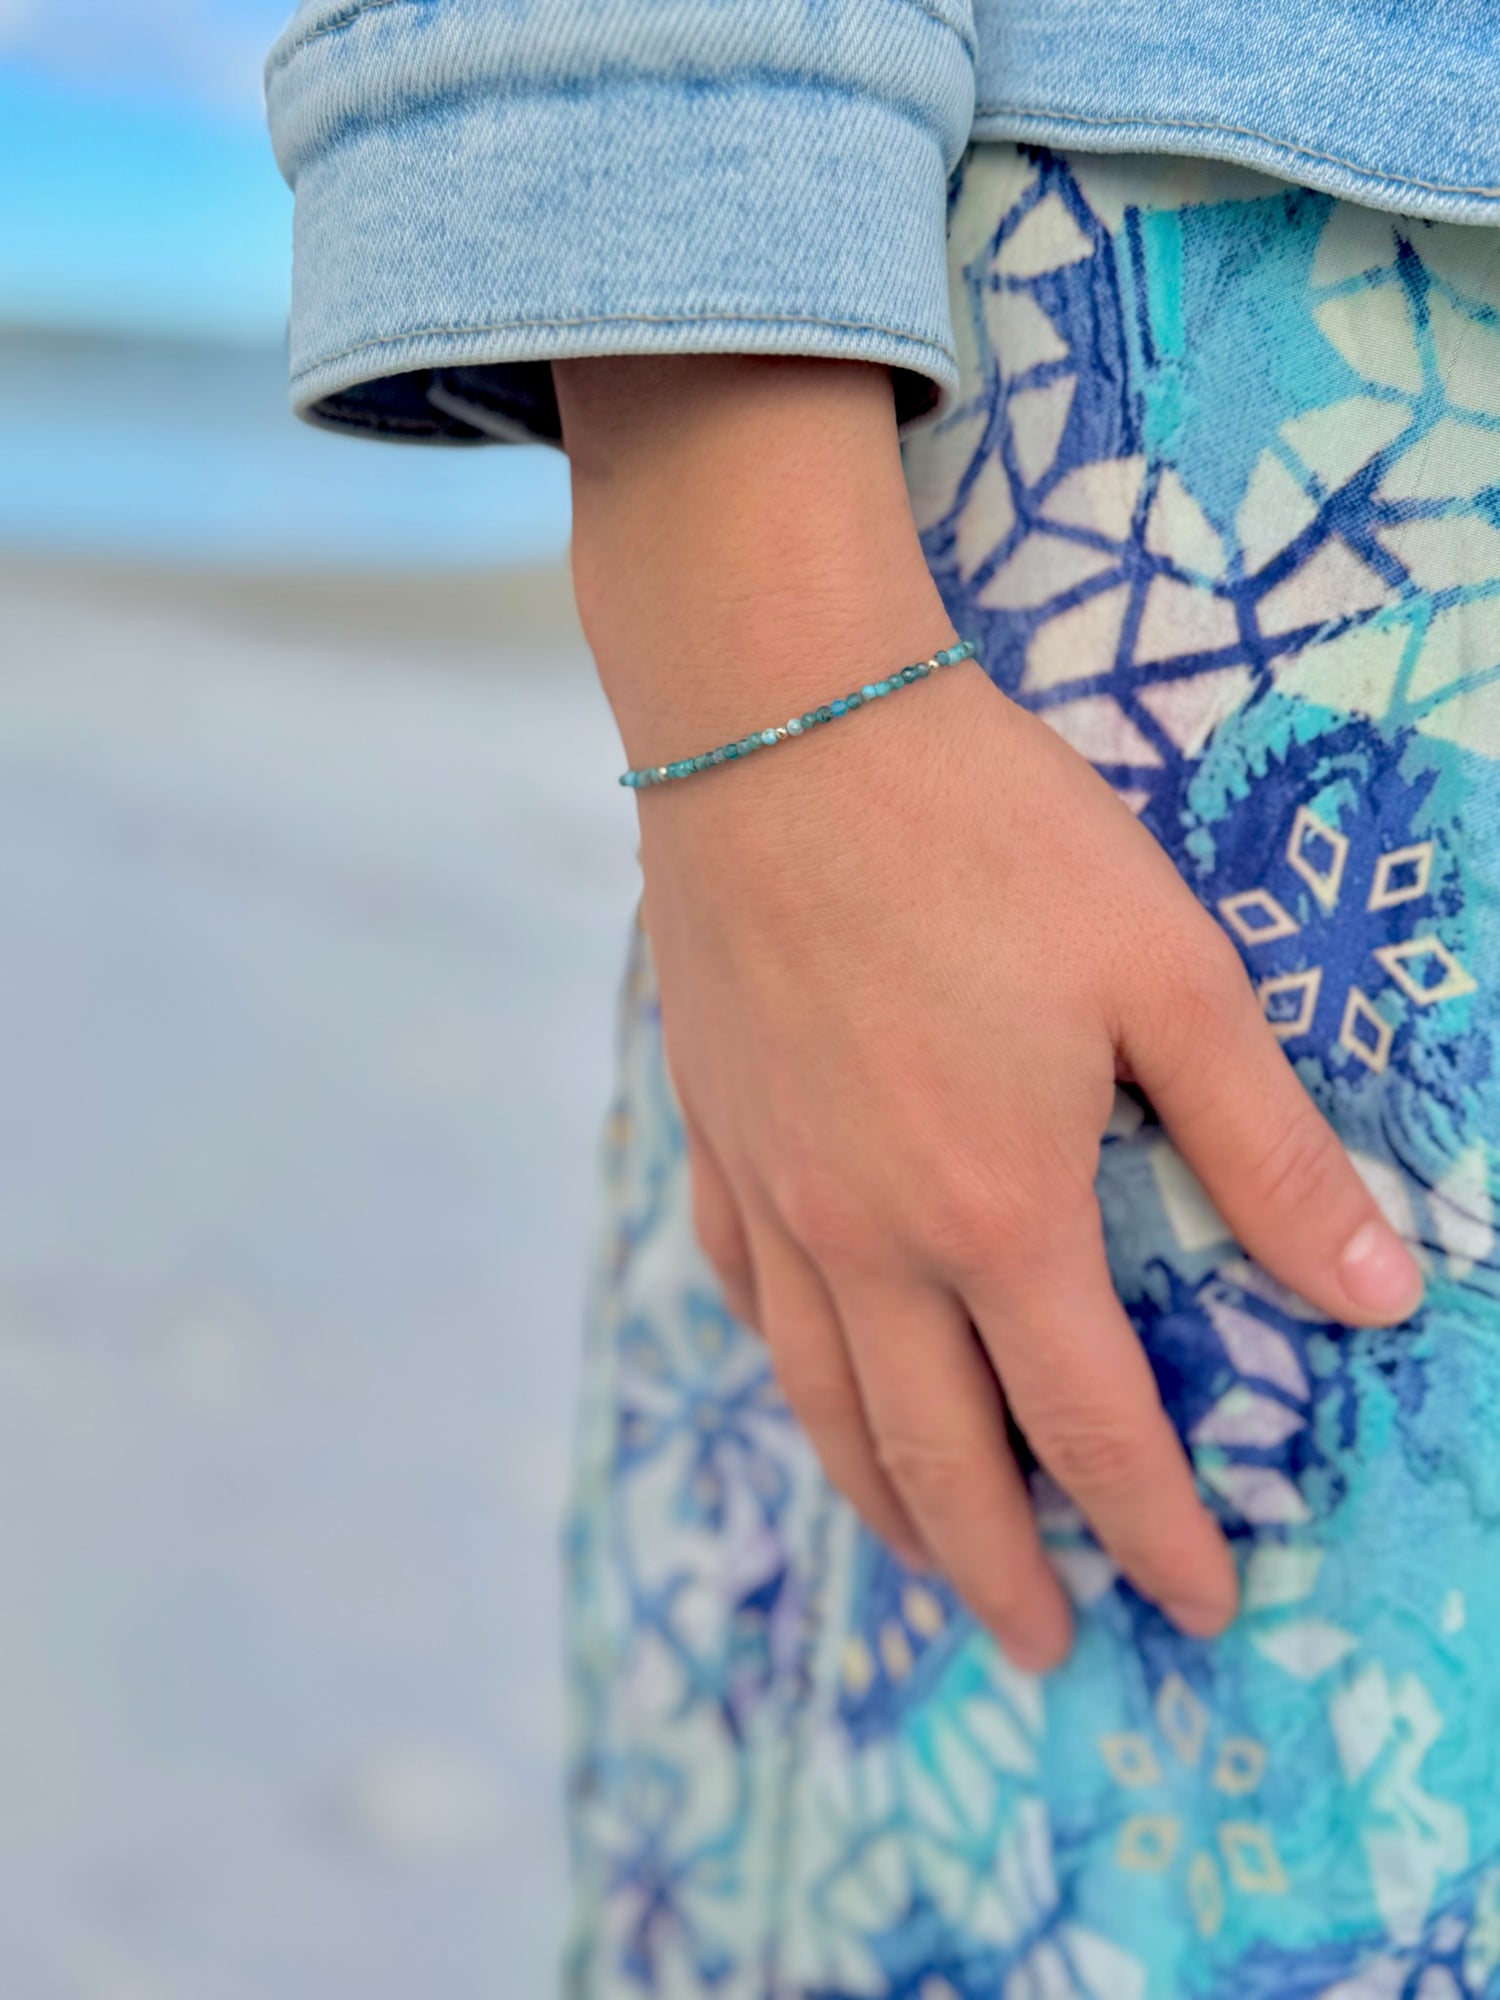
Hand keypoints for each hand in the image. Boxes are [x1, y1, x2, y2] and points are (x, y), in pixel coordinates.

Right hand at [556, 354, 1423, 1671]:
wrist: (782, 728)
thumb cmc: (990, 834)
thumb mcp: (1169, 975)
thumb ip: (1264, 1149)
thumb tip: (1376, 1294)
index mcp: (996, 1211)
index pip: (1088, 1426)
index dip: (1153, 1530)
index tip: (1199, 1603)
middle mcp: (870, 1238)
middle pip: (932, 1457)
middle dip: (1000, 1570)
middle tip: (1045, 1644)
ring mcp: (776, 1195)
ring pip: (824, 1402)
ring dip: (884, 1505)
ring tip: (928, 1563)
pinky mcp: (715, 1135)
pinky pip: (749, 1298)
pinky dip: (796, 1374)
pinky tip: (815, 1381)